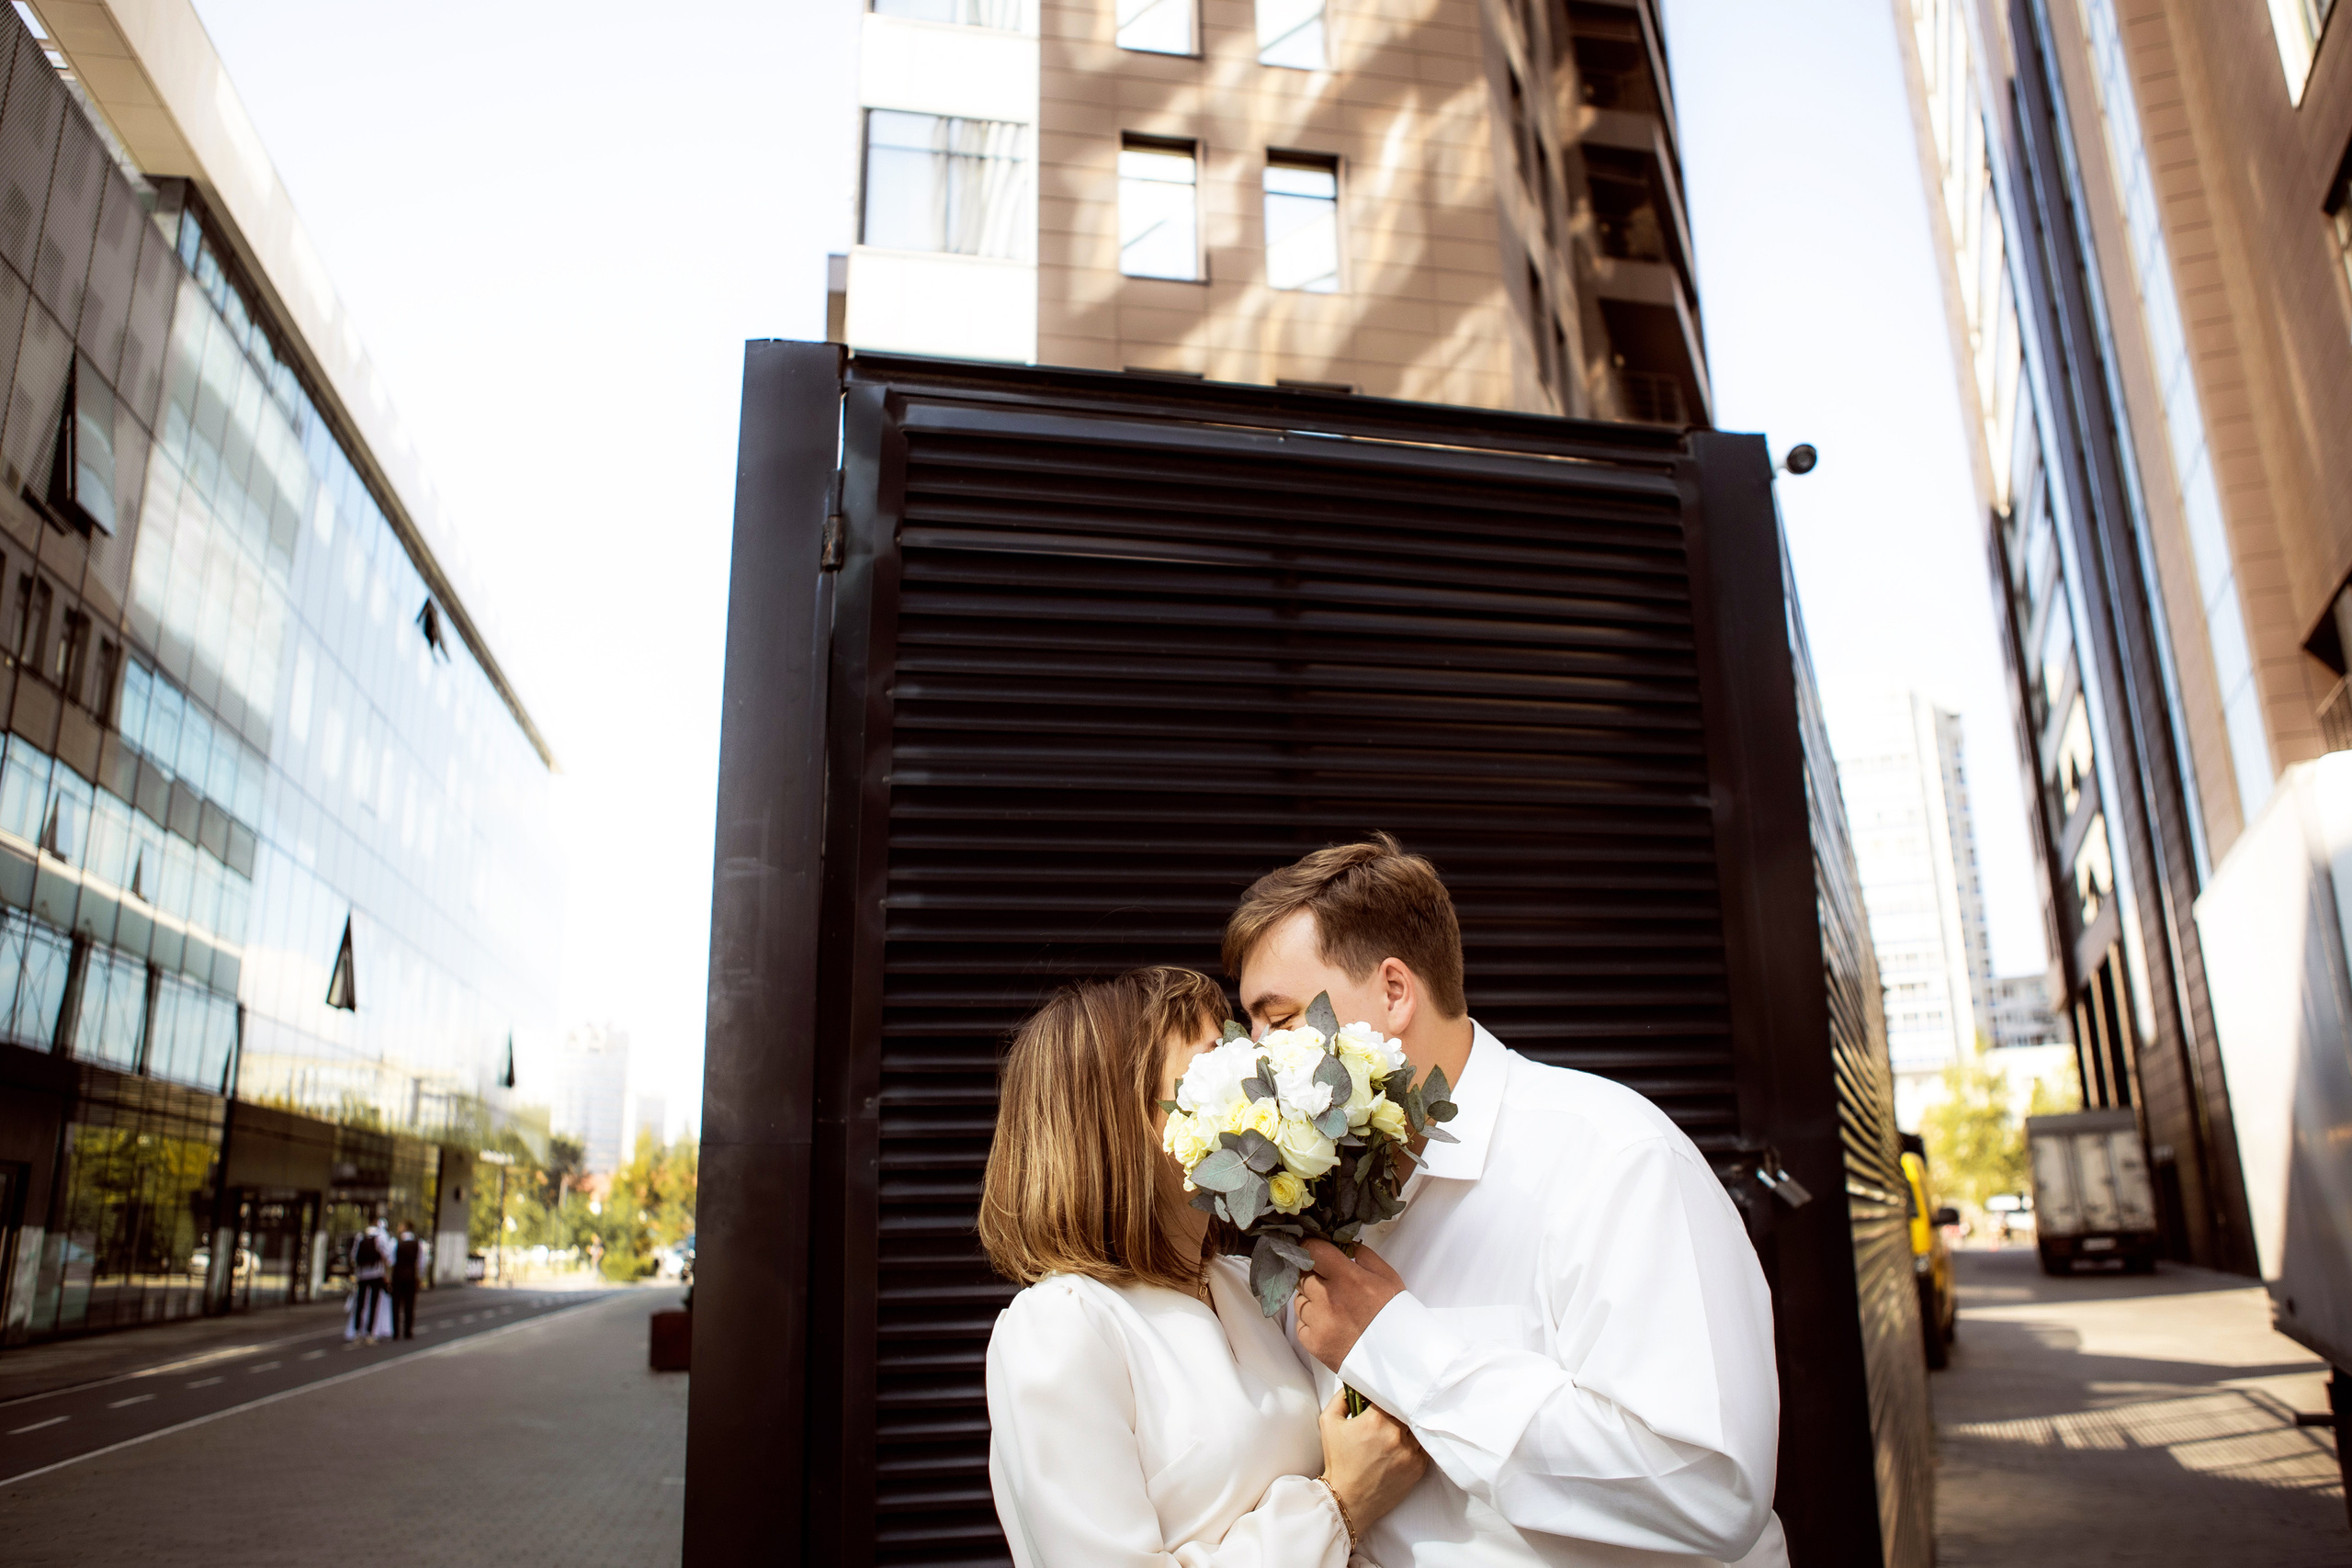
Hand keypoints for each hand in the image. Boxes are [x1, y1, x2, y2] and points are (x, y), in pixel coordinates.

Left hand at [1295, 1241, 1406, 1371]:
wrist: (1400, 1360)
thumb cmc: (1395, 1316)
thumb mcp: (1388, 1279)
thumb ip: (1365, 1257)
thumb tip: (1345, 1245)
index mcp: (1349, 1279)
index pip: (1313, 1251)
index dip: (1309, 1247)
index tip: (1311, 1249)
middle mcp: (1329, 1299)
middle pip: (1303, 1276)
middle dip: (1312, 1276)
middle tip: (1327, 1285)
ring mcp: (1320, 1323)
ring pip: (1299, 1301)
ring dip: (1310, 1301)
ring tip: (1333, 1310)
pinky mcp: (1314, 1344)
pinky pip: (1300, 1325)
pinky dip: (1310, 1324)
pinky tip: (1329, 1326)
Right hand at [1317, 1386, 1425, 1531]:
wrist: (1348, 1499)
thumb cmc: (1338, 1462)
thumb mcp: (1329, 1423)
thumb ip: (1340, 1398)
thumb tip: (1353, 1386)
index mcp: (1375, 1419)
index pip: (1390, 1395)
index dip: (1386, 1395)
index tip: (1382, 1400)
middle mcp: (1396, 1433)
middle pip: (1406, 1410)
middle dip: (1398, 1410)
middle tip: (1391, 1414)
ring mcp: (1410, 1451)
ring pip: (1417, 1427)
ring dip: (1409, 1426)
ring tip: (1397, 1431)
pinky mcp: (1418, 1467)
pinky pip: (1423, 1447)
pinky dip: (1415, 1443)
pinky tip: (1404, 1446)